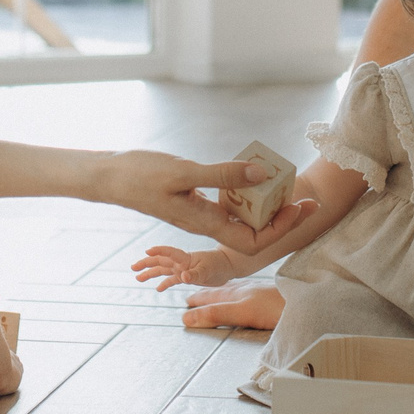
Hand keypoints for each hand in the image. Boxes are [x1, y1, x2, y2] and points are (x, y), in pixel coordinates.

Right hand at [92, 151, 316, 255]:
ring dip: (265, 204)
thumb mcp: (184, 172)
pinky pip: (228, 204)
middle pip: (254, 231)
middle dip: (282, 217)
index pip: (254, 241)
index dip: (281, 229)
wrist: (109, 177)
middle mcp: (206, 222)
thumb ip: (223, 175)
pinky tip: (251, 174)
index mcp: (206, 223)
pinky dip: (244, 192)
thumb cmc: (140, 176)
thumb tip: (263, 177)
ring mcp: (201, 212)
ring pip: (242, 217)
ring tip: (283, 182)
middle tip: (304, 196)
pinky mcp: (195, 200)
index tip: (298, 206)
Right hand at [132, 243, 235, 289]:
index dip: (158, 251)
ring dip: (151, 273)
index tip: (147, 252)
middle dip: (146, 263)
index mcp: (185, 258)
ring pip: (163, 270)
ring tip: (138, 277)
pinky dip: (164, 283)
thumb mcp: (208, 270)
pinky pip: (172, 279)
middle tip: (133, 267)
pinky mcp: (186, 276)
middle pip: (160, 261)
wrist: (227, 265)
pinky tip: (157, 289)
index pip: (169, 252)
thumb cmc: (219, 265)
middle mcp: (181, 262)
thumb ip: (195, 274)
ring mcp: (182, 268)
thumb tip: (182, 276)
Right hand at [182, 282, 286, 331]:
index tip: (186, 304)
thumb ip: (216, 314)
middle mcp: (248, 289)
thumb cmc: (277, 308)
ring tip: (216, 291)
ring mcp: (262, 291)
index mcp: (238, 293)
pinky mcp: (273, 295)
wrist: (307, 303)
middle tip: (193, 296)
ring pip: (236, 290)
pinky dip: (239, 292)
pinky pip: (249, 291)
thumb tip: (188, 318)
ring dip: (222, 292)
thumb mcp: (242, 313)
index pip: (213, 297)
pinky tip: (247, 294)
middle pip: (223, 291)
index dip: (199, 302)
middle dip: (207, 294)